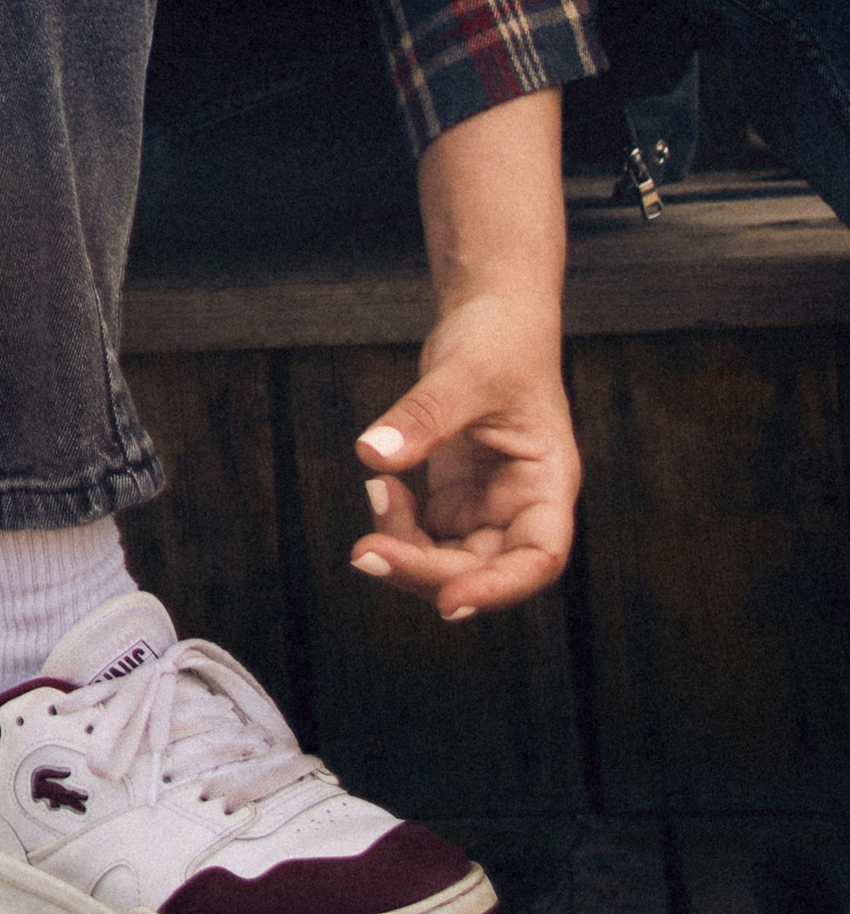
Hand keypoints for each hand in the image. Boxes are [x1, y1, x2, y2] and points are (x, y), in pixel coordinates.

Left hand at [350, 291, 580, 618]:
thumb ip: (423, 418)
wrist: (492, 311)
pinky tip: (381, 484)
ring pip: (449, 560)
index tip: (448, 603)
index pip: (538, 557)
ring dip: (406, 549)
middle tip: (366, 554)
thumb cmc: (499, 338)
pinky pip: (425, 534)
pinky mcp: (455, 495)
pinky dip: (398, 523)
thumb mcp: (464, 373)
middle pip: (481, 568)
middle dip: (424, 570)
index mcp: (548, 484)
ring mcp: (488, 505)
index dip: (498, 589)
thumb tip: (372, 455)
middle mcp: (523, 506)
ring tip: (377, 491)